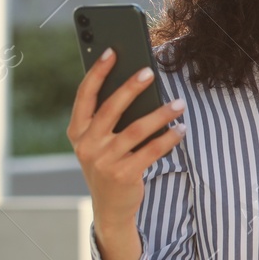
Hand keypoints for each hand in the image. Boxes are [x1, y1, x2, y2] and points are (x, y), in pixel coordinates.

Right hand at [68, 47, 186, 259]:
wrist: (110, 208)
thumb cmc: (107, 164)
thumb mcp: (98, 142)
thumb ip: (107, 118)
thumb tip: (135, 84)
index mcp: (77, 132)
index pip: (85, 95)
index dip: (98, 72)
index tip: (112, 51)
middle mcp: (87, 145)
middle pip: (111, 108)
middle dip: (131, 87)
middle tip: (150, 72)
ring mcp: (104, 161)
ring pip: (136, 129)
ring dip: (161, 114)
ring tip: (179, 103)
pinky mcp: (124, 175)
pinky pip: (151, 151)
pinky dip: (169, 138)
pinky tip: (181, 128)